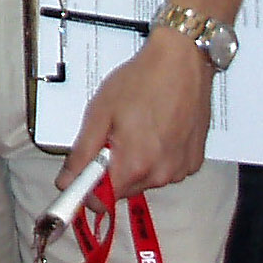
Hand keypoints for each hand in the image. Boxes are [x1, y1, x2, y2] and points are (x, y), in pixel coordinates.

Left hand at [66, 29, 214, 195]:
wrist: (182, 60)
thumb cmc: (142, 80)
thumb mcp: (100, 112)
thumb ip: (82, 153)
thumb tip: (67, 180)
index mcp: (135, 165)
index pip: (102, 201)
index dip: (87, 189)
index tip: (82, 176)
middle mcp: (161, 174)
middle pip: (124, 191)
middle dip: (112, 172)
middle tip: (112, 138)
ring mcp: (181, 169)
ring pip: (146, 181)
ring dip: (135, 164)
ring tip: (137, 129)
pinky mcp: (194, 161)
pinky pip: (166, 170)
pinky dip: (157, 158)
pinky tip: (157, 131)